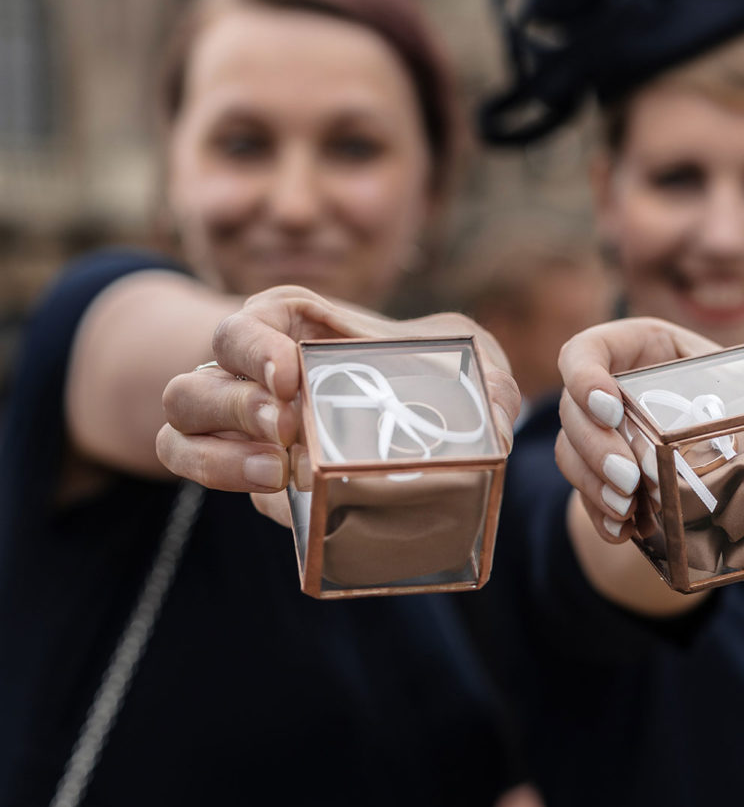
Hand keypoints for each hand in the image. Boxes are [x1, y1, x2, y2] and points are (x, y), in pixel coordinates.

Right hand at [156, 285, 519, 492]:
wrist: (405, 431)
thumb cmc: (424, 376)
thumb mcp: (462, 362)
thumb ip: (487, 381)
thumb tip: (499, 425)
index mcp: (302, 325)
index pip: (257, 316)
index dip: (258, 342)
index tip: (291, 374)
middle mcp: (258, 366)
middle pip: (207, 367)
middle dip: (237, 400)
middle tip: (289, 429)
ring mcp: (239, 417)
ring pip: (181, 413)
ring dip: (217, 445)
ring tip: (278, 469)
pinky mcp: (238, 464)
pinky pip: (189, 460)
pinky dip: (215, 473)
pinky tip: (272, 490)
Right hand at [554, 317, 719, 542]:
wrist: (723, 453)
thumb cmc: (736, 401)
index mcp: (637, 349)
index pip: (583, 352)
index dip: (584, 377)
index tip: (611, 408)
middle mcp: (606, 388)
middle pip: (572, 411)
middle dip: (596, 447)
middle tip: (629, 478)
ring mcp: (596, 433)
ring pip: (569, 453)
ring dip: (594, 484)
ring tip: (627, 507)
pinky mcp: (597, 476)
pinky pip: (581, 495)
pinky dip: (599, 514)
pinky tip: (622, 531)